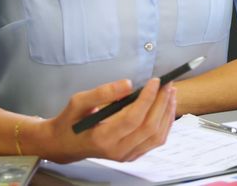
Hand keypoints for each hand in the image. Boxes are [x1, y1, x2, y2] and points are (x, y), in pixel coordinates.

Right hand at [31, 78, 175, 163]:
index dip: (147, 99)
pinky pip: (156, 140)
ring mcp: (127, 156)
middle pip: (149, 127)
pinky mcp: (133, 155)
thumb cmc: (71, 121)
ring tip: (170, 92)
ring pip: (157, 136)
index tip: (155, 81)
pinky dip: (165, 122)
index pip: (133, 119)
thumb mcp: (79, 102)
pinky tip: (166, 107)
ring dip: (167, 112)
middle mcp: (117, 151)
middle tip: (167, 84)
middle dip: (161, 103)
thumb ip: (102, 92)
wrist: (65, 144)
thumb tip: (128, 84)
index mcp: (102, 138)